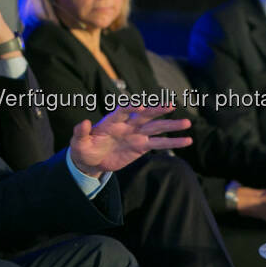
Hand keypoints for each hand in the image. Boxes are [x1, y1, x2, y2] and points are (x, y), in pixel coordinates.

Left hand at [69, 106, 192, 175]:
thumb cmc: (84, 148)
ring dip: (171, 126)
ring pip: (156, 128)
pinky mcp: (142, 147)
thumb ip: (81, 132)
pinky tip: (187, 140)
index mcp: (112, 120)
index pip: (123, 111)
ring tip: (187, 123)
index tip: (140, 107)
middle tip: (170, 106)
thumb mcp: (78, 142)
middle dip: (157, 111)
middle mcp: (127, 124)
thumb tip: (84, 122)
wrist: (92, 160)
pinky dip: (173, 142)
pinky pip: (159, 144)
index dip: (131, 108)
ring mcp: (136, 135)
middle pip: (144, 115)